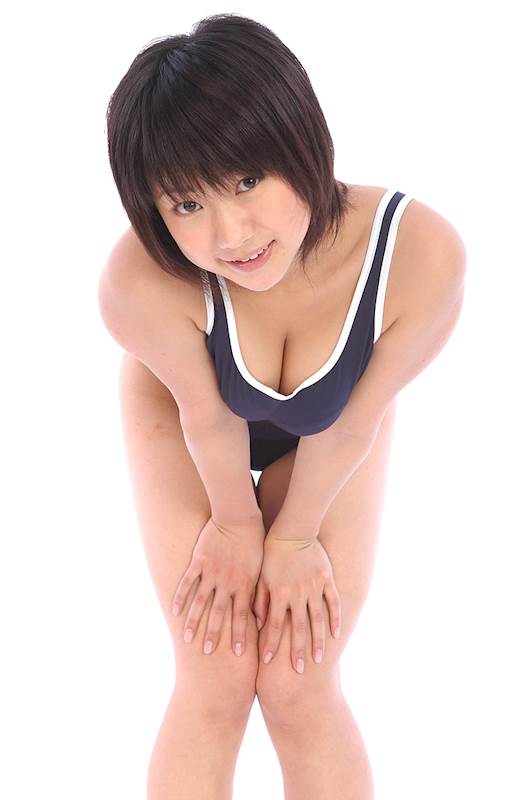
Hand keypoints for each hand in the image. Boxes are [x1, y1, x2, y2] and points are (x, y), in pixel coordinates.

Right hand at [171, 513, 265, 656]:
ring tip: (187, 638)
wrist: (239, 517)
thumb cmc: (256, 541)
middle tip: (208, 653)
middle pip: (219, 613)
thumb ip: (260, 593)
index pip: (242, 616)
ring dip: (194, 621)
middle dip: (214, 634)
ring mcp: (211, 572)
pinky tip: (174, 611)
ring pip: (200, 601)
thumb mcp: (262, 569)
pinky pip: (187, 582)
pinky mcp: (199, 561)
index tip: (238, 654)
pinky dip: (180, 597)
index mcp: (244, 585)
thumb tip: (264, 617)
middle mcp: (226, 582)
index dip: (240, 635)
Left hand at [253, 532, 341, 672]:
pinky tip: (336, 635)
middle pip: (298, 629)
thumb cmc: (271, 553)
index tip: (268, 663)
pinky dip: (335, 619)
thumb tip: (259, 623)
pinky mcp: (326, 580)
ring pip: (317, 619)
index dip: (271, 645)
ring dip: (318, 641)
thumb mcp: (261, 576)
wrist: (292, 530)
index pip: (275, 626)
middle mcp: (298, 594)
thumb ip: (260, 600)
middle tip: (299, 672)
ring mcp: (314, 587)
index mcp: (279, 594)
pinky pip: (333, 602)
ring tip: (319, 660)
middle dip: (297, 651)